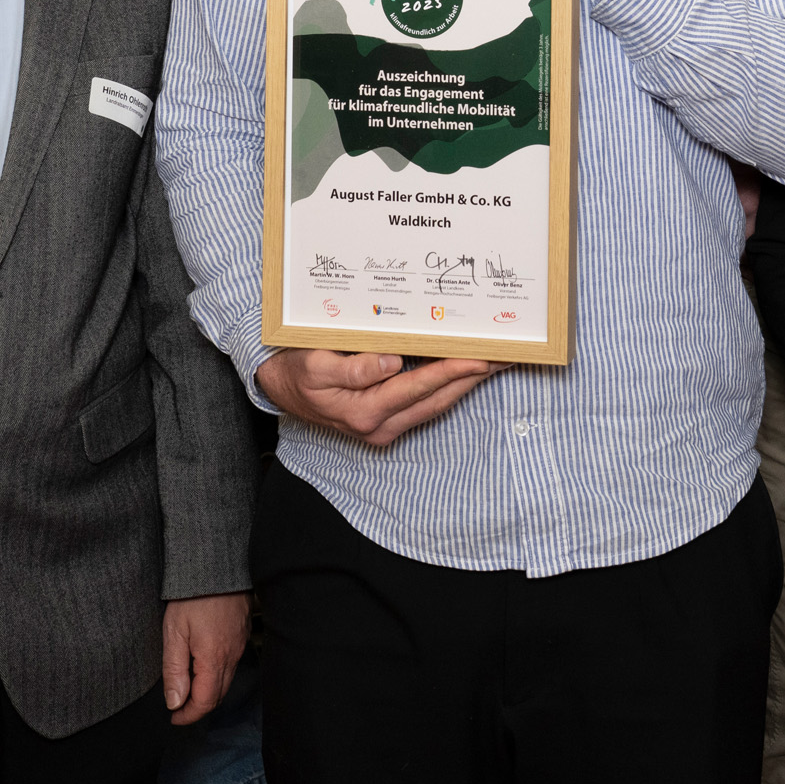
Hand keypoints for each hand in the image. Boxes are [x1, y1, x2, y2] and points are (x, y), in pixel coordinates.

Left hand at [160, 591, 250, 725]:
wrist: (218, 566)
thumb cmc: (193, 596)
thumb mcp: (174, 632)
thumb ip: (174, 671)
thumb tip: (175, 702)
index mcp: (213, 659)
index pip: (204, 702)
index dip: (188, 715)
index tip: (174, 718)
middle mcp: (231, 657)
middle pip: (218, 696)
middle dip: (198, 708)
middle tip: (178, 709)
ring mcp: (239, 646)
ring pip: (225, 682)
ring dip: (207, 694)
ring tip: (187, 692)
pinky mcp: (241, 635)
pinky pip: (231, 666)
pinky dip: (216, 677)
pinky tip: (203, 670)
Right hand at [256, 349, 502, 447]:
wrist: (279, 389)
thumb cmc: (297, 372)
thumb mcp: (315, 366)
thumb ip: (352, 369)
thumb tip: (389, 363)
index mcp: (366, 412)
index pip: (419, 388)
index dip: (451, 371)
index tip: (479, 358)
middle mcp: (381, 426)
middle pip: (437, 399)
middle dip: (471, 378)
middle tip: (505, 356)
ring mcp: (385, 427)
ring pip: (436, 405)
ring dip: (465, 384)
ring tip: (494, 362)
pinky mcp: (387, 422)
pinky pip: (425, 405)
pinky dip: (447, 388)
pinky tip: (463, 372)